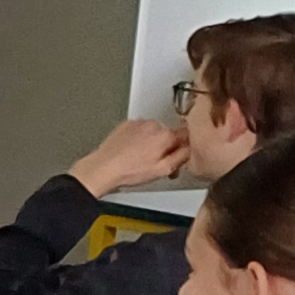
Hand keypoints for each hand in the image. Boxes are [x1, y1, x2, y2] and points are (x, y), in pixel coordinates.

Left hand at [68, 118, 186, 197]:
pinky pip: (140, 130)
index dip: (185, 146)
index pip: (187, 135)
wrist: (103, 168)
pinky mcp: (127, 124)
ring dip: (153, 142)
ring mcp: (139, 123)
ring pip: (154, 132)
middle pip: (169, 134)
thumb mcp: (162, 170)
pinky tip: (133, 152)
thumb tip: (192, 149)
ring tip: (142, 159)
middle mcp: (153, 125)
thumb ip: (182, 157)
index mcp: (165, 135)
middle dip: (167, 147)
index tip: (181, 155)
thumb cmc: (129, 171)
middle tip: (158, 163)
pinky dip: (140, 139)